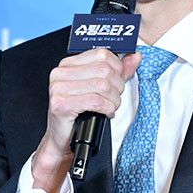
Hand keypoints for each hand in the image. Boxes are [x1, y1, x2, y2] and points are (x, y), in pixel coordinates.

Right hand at [32, 48, 140, 192]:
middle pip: (104, 69)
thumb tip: (134, 56)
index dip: (117, 68)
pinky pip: (96, 101)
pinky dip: (107, 108)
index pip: (102, 53)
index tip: (119, 79)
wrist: (62, 139)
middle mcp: (61, 73)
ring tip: (110, 106)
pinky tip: (106, 113)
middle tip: (114, 97)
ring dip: (113, 99)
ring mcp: (59, 88)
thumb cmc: (79, 113)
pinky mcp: (61, 104)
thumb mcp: (99, 87)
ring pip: (102, 85)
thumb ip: (117, 70)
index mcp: (68, 64)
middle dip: (117, 86)